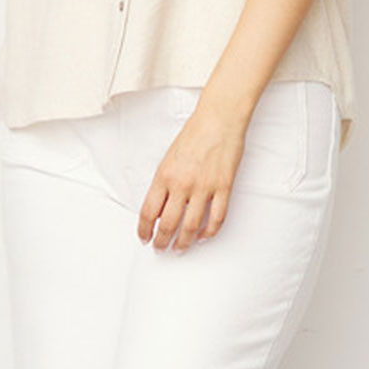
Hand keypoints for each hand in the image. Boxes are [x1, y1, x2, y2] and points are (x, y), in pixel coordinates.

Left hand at [138, 97, 249, 251]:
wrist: (218, 119)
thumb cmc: (194, 135)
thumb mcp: (169, 158)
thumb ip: (164, 182)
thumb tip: (160, 207)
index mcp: (164, 176)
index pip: (148, 212)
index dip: (144, 230)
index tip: (144, 238)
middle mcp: (182, 184)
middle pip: (168, 224)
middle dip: (162, 241)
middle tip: (160, 248)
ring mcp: (204, 187)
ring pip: (191, 227)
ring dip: (184, 242)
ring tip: (180, 248)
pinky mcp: (223, 187)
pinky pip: (216, 218)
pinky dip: (209, 232)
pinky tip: (203, 236)